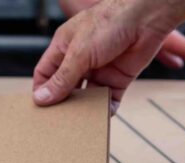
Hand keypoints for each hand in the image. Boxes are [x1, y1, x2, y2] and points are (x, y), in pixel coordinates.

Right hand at [34, 0, 184, 110]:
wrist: (145, 18)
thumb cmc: (109, 23)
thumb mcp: (79, 53)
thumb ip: (62, 78)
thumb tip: (41, 98)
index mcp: (64, 47)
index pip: (46, 73)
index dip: (41, 90)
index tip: (39, 109)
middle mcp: (80, 59)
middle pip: (65, 87)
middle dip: (62, 104)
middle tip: (56, 123)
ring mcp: (99, 70)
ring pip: (87, 96)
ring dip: (84, 109)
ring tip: (79, 123)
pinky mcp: (118, 78)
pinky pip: (109, 99)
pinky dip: (106, 109)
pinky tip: (103, 116)